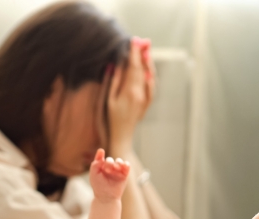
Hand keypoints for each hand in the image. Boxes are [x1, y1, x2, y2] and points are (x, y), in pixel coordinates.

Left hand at [89, 148, 129, 201]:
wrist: (106, 196)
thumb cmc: (98, 186)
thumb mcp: (94, 174)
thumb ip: (96, 163)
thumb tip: (101, 151)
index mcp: (101, 167)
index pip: (101, 158)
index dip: (101, 155)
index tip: (101, 152)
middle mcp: (109, 167)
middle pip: (110, 159)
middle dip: (109, 163)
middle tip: (107, 170)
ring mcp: (117, 170)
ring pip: (119, 161)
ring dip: (117, 163)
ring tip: (115, 168)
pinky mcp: (124, 174)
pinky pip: (127, 165)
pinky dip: (126, 164)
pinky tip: (123, 166)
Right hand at [107, 37, 155, 154]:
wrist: (120, 138)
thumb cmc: (109, 121)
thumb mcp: (107, 100)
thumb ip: (113, 81)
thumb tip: (116, 64)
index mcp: (130, 91)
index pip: (134, 66)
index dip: (134, 52)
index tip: (133, 40)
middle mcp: (141, 94)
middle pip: (143, 69)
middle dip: (143, 54)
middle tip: (142, 41)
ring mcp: (145, 99)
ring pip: (149, 76)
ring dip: (148, 63)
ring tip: (146, 51)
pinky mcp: (146, 103)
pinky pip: (151, 86)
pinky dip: (150, 76)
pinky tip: (148, 71)